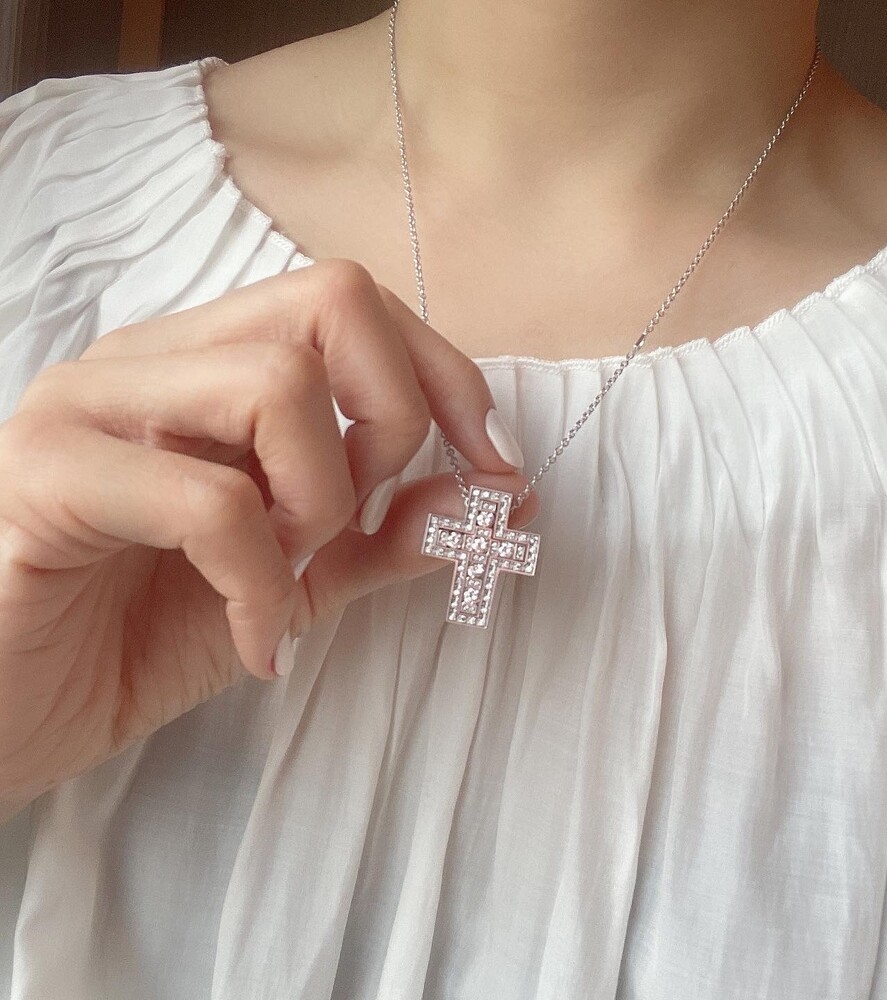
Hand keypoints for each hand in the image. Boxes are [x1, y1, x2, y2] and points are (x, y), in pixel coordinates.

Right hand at [0, 260, 536, 817]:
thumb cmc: (130, 640)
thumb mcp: (293, 585)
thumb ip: (386, 534)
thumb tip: (498, 499)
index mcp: (207, 367)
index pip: (354, 305)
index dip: (448, 378)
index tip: (495, 468)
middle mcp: (152, 360)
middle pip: (331, 302)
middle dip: (396, 418)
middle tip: (360, 517)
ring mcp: (91, 405)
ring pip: (275, 384)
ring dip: (320, 501)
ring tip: (287, 576)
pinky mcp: (43, 474)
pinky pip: (208, 501)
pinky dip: (261, 582)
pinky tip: (252, 638)